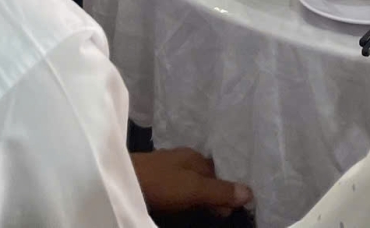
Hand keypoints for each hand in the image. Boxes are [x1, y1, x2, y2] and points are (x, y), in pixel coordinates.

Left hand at [132, 147, 251, 217]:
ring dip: (198, 195)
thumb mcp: (193, 189)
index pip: (219, 173)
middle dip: (214, 192)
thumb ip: (219, 191)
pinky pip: (176, 186)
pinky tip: (181, 203)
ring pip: (190, 181)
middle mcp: (182, 158)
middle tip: (220, 214)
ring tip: (204, 211)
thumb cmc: (160, 183)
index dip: (227, 190)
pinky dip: (183, 195)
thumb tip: (250, 192)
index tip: (232, 209)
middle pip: (205, 176)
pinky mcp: (153, 178)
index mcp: (195, 157)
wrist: (119, 181)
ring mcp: (166, 167)